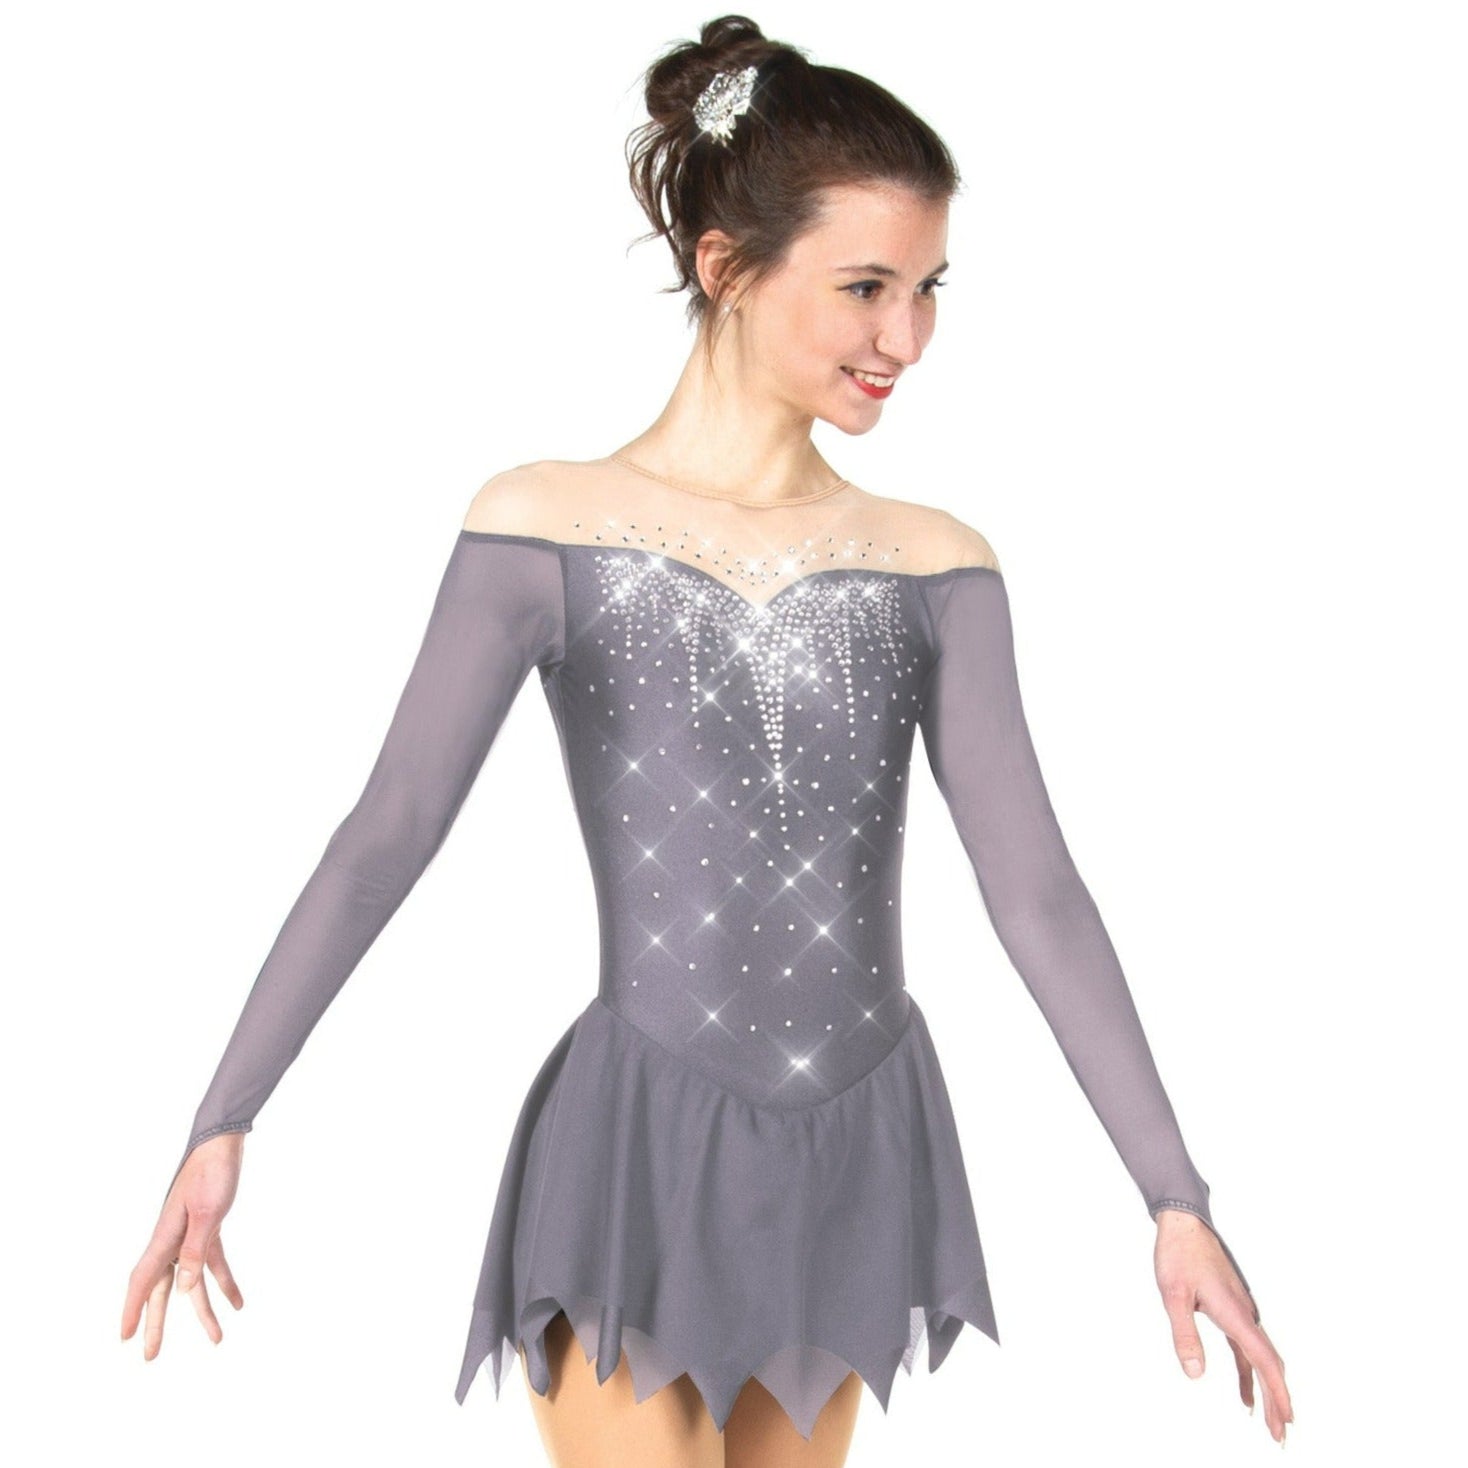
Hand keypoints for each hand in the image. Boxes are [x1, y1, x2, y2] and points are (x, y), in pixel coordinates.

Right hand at [121, 1132, 246, 1360]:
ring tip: (217, 1339)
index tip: (124, 1337)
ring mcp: (189, 1235)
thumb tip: (184, 1288)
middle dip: (157, 1323)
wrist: (223, 1142)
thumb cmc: (212, 1172)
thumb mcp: (209, 1212)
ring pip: (191, 1282)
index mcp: (165, 1235)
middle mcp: (172, 1239)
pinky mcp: (208, 1229)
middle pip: (161, 1289)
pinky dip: (225, 1282)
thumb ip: (195, 1250)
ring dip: (203, 1309)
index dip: (132, 1309)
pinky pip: (214, 1263)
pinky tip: (239, 1303)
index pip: (143, 1279)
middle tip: (151, 1357)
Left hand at [1154, 1208, 1292, 1444]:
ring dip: (1267, 1389)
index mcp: (1235, 1313)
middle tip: (1281, 1435)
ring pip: (1261, 1357)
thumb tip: (1196, 1375)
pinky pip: (1246, 1348)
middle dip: (1278, 1400)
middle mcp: (1245, 1314)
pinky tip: (1244, 1395)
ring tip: (1270, 1423)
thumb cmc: (1178, 1255)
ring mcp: (1240, 1311)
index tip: (1285, 1421)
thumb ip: (1184, 1334)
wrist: (1184, 1223)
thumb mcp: (1173, 1295)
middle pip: (1269, 1364)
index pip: (1264, 1360)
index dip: (1277, 1393)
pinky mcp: (1231, 1308)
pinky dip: (1249, 1372)